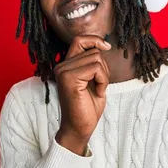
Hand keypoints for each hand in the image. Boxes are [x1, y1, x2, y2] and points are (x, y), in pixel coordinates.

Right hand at [54, 35, 110, 154]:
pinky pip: (96, 68)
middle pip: (93, 51)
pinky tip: (97, 92)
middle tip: (99, 85)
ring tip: (97, 89)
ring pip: (96, 58)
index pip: (79, 40)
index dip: (94, 40)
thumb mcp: (94, 80)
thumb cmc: (88, 107)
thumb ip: (94, 63)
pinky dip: (103, 80)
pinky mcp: (69, 79)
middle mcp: (61, 66)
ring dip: (104, 76)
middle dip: (103, 68)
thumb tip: (103, 44)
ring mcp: (63, 72)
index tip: (106, 47)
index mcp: (66, 65)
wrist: (80, 128)